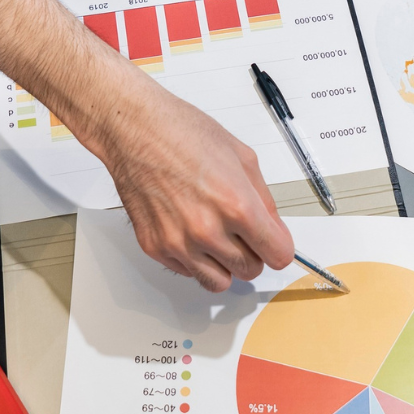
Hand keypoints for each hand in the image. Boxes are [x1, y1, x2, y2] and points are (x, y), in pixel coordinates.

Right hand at [96, 84, 294, 291]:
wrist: (135, 130)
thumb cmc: (182, 133)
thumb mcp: (242, 157)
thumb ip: (265, 200)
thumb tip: (274, 229)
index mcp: (236, 206)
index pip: (277, 256)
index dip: (278, 247)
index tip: (273, 241)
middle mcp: (207, 230)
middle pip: (250, 270)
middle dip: (252, 253)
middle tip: (242, 232)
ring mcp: (178, 243)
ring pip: (220, 282)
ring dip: (224, 264)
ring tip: (217, 237)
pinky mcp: (155, 248)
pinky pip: (189, 272)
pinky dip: (194, 258)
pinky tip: (190, 230)